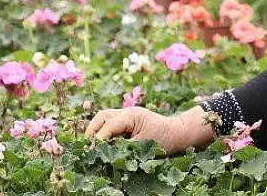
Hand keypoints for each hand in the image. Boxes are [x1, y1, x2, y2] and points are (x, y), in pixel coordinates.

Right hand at [85, 107, 209, 154]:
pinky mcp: (128, 123)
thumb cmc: (165, 139)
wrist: (178, 134)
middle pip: (102, 116)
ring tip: (92, 146)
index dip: (99, 137)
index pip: (109, 124)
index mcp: (131, 116)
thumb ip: (124, 148)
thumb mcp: (144, 145)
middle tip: (87, 146)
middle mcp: (127, 113)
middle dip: (92, 130)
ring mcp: (127, 116)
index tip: (92, 150)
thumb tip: (107, 153)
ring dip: (97, 131)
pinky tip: (102, 145)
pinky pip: (111, 124)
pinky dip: (104, 133)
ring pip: (104, 118)